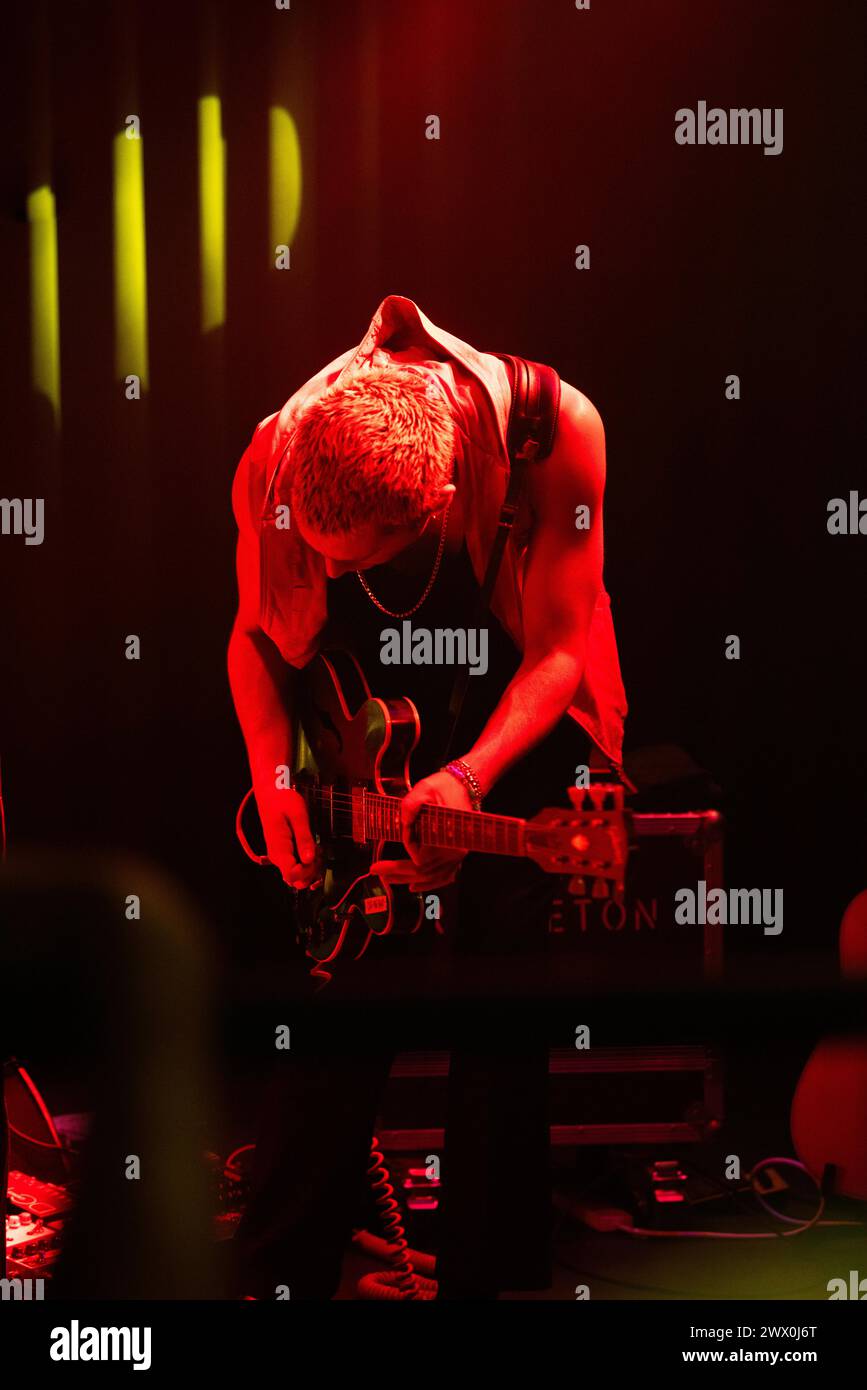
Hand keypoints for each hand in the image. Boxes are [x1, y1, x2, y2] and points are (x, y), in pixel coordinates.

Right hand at [257, 784, 322, 889]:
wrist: (269, 792)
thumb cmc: (282, 800)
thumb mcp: (297, 815)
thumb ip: (304, 838)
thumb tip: (309, 860)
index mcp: (279, 849)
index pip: (291, 876)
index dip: (307, 872)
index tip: (315, 856)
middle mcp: (278, 856)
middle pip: (295, 880)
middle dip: (312, 871)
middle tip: (319, 851)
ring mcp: (281, 855)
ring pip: (298, 874)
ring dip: (311, 866)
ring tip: (317, 847)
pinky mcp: (285, 852)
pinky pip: (297, 865)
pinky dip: (308, 861)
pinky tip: (313, 848)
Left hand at [370, 769, 470, 891]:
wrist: (464, 785)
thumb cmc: (445, 787)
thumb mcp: (424, 789)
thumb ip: (410, 805)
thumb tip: (402, 823)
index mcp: (448, 837)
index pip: (420, 858)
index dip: (403, 856)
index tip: (388, 850)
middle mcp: (455, 852)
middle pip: (424, 872)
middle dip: (398, 873)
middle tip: (376, 870)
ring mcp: (458, 855)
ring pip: (432, 877)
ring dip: (409, 879)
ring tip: (388, 878)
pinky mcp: (457, 855)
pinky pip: (444, 876)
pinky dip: (429, 884)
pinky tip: (413, 886)